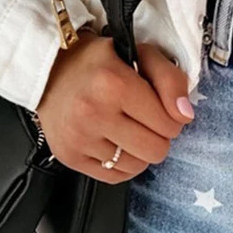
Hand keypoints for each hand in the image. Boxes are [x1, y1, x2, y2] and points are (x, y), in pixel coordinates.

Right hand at [36, 33, 193, 182]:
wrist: (47, 70)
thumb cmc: (98, 62)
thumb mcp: (140, 55)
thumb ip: (170, 80)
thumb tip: (185, 115)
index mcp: (113, 83)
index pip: (169, 125)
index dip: (170, 117)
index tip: (156, 107)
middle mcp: (93, 112)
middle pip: (156, 150)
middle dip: (157, 137)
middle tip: (143, 120)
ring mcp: (79, 138)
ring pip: (138, 166)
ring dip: (138, 151)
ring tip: (125, 129)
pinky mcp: (70, 156)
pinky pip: (115, 177)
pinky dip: (121, 164)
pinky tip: (113, 143)